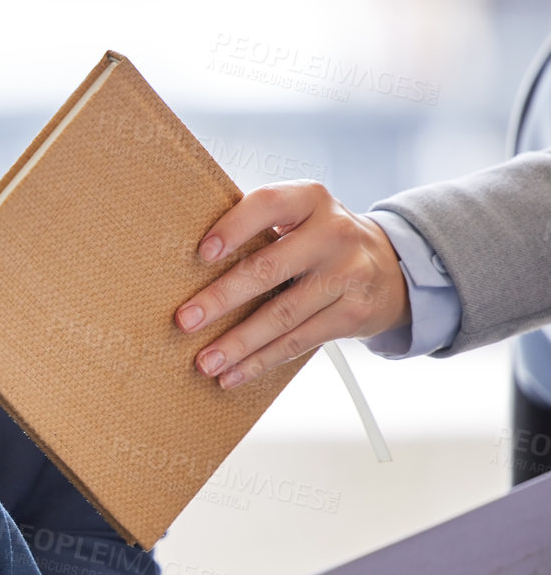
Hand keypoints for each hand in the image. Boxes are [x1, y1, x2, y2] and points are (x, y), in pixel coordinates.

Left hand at [175, 181, 408, 388]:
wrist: (389, 267)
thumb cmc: (318, 242)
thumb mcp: (299, 219)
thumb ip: (258, 229)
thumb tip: (186, 266)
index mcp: (309, 200)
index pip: (268, 204)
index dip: (235, 226)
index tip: (202, 253)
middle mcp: (333, 232)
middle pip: (268, 268)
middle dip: (221, 299)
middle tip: (184, 321)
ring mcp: (348, 274)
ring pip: (282, 315)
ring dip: (238, 343)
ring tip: (204, 361)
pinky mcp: (354, 313)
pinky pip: (298, 342)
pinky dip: (261, 361)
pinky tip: (234, 374)